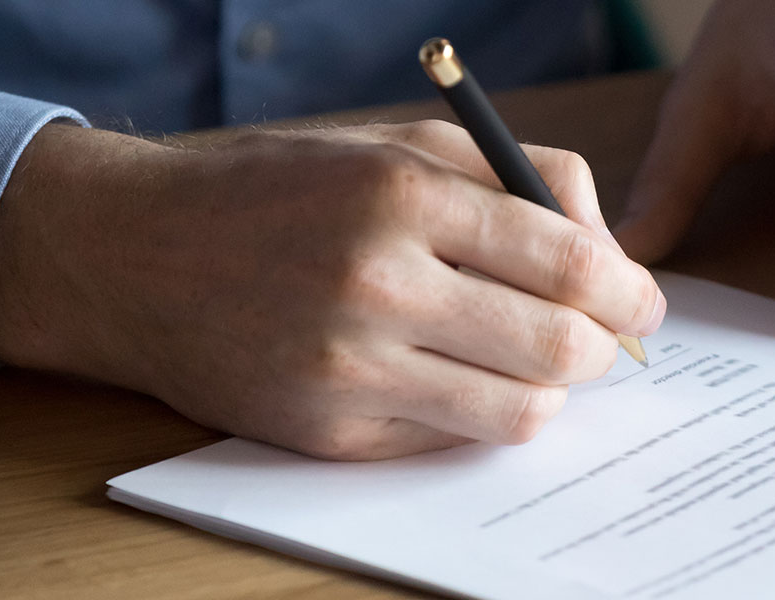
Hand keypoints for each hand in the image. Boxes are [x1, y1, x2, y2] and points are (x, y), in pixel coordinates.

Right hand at [0, 122, 665, 459]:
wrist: (132, 253)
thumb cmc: (277, 190)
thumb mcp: (395, 144)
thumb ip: (516, 176)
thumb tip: (608, 247)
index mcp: (403, 196)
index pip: (569, 265)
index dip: (629, 292)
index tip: (642, 303)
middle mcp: (376, 283)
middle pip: (559, 347)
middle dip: (604, 349)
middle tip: (602, 340)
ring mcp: (347, 368)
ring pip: (517, 412)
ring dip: (548, 391)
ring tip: (531, 362)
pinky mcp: (324, 431)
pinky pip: (447, 442)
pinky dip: (474, 415)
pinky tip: (453, 379)